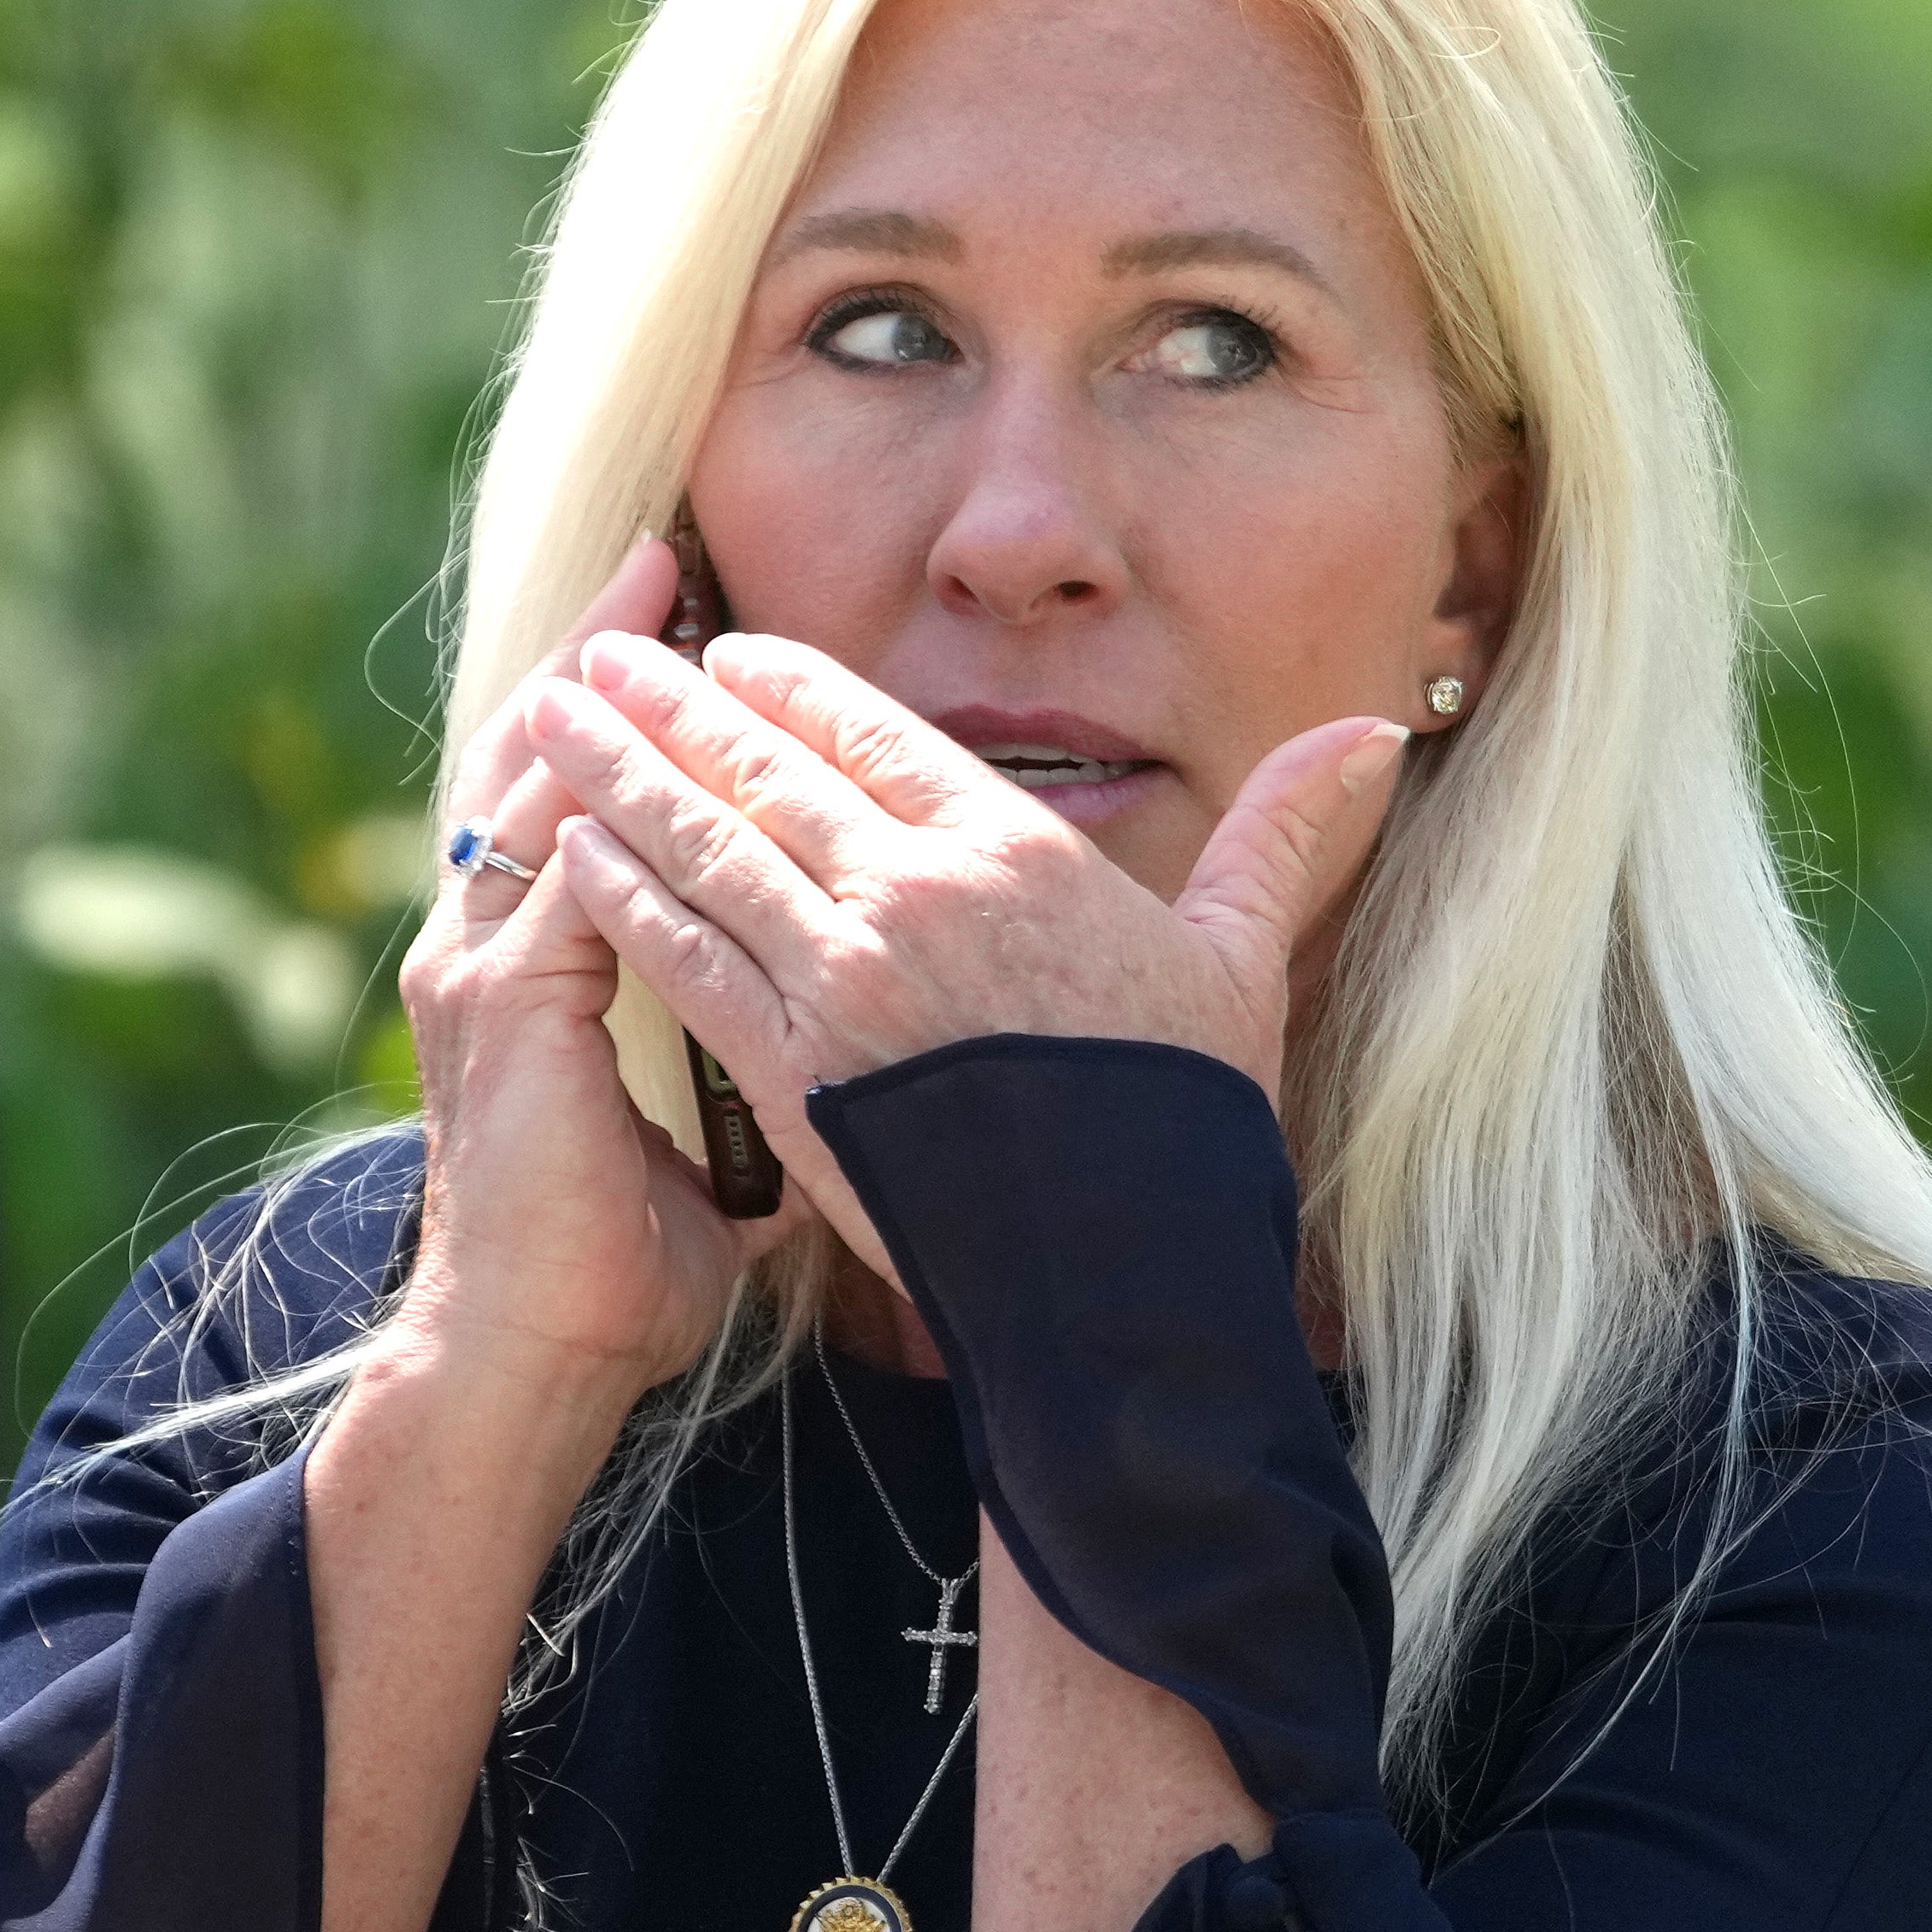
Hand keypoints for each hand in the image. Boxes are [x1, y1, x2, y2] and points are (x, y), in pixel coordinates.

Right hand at [392, 538, 782, 1403]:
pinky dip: (607, 794)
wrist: (534, 1356)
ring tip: (654, 603)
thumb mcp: (709, 1140)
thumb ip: (756, 1065)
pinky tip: (654, 730)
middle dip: (612, 664)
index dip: (638, 723)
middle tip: (669, 563)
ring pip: (544, 790)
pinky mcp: (504, 1003)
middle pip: (550, 763)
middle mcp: (493, 947)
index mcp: (536, 969)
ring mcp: (485, 969)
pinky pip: (561, 866)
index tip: (704, 641)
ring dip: (603, 696)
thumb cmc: (622, 1271)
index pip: (591, 809)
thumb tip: (854, 1049)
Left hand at [523, 631, 1403, 1281]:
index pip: (876, 735)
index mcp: (1017, 856)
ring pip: (705, 847)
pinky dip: (624, 895)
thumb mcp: (1246, 958)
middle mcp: (917, 897)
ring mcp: (844, 983)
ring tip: (552, 714)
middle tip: (595, 652)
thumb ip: (1284, 834)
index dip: (790, 686)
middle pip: (769, 773)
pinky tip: (574, 851)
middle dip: (670, 706)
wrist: (1127, 1279)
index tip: (729, 652)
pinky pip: (683, 957)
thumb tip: (1379, 730)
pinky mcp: (790, 1072)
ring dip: (619, 775)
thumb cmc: (1192, 1123)